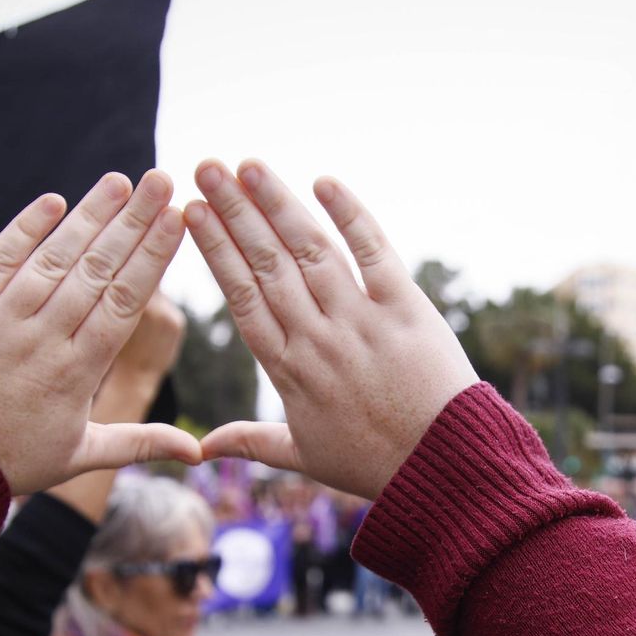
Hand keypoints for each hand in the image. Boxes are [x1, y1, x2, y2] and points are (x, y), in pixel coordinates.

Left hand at [0, 170, 202, 493]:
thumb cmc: (12, 459)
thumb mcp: (81, 456)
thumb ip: (142, 444)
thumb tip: (199, 452)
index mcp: (76, 372)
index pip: (123, 303)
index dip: (152, 257)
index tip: (177, 220)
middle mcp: (40, 339)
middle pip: (96, 271)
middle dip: (132, 222)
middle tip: (160, 180)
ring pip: (52, 258)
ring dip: (88, 216)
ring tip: (119, 181)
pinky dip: (24, 229)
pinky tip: (53, 202)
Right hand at [183, 160, 477, 499]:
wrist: (444, 469)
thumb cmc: (375, 466)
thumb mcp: (306, 458)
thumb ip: (252, 442)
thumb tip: (202, 450)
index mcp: (288, 370)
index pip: (241, 298)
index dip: (215, 251)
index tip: (190, 213)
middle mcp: (317, 339)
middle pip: (266, 265)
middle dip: (233, 212)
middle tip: (206, 167)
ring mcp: (361, 322)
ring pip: (310, 251)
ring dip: (277, 204)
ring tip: (248, 166)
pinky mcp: (406, 310)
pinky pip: (375, 254)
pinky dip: (351, 216)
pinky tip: (324, 182)